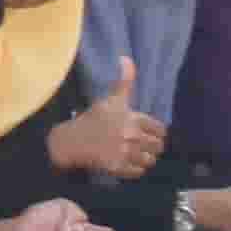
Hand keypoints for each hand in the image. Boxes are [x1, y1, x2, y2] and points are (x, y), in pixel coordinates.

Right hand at [48, 63, 164, 178]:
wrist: (70, 140)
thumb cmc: (92, 118)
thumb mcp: (111, 99)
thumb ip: (124, 81)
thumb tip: (125, 58)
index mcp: (132, 118)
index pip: (160, 130)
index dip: (156, 132)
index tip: (147, 132)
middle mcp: (130, 136)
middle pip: (158, 146)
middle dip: (151, 146)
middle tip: (141, 145)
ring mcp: (124, 153)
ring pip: (149, 160)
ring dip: (144, 158)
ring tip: (134, 154)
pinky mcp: (117, 168)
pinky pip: (138, 172)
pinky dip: (135, 169)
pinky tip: (127, 163)